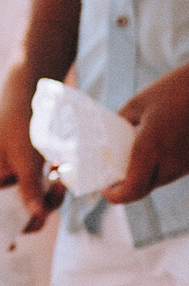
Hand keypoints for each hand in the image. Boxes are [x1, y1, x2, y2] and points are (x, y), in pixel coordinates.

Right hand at [0, 66, 63, 229]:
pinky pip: (41, 188)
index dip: (1, 231)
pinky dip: (52, 185)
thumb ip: (30, 188)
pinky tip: (60, 168)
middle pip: (16, 214)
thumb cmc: (17, 124)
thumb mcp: (25, 158)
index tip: (16, 244)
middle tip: (54, 196)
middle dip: (38, 211)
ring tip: (61, 177)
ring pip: (33, 202)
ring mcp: (15, 176)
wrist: (26, 94)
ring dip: (50, 197)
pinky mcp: (28, 170)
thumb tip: (35, 217)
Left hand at [105, 63, 188, 203]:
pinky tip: (152, 147)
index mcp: (152, 147)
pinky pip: (172, 170)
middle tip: (111, 172)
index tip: (105, 188)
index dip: (116, 195)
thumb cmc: (175, 90)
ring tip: (128, 155)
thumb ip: (122, 122)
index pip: (133, 189)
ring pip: (160, 180)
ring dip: (143, 175)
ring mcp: (187, 164)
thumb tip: (111, 135)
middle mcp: (172, 162)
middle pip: (145, 187)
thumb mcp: (138, 103)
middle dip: (126, 184)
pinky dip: (158, 166)